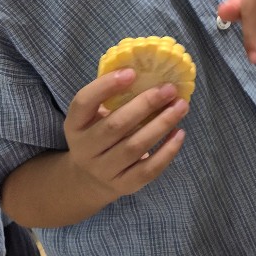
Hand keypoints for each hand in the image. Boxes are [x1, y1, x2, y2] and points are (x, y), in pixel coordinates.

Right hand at [62, 69, 187, 206]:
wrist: (89, 179)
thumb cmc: (99, 134)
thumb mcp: (94, 116)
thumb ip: (112, 96)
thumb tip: (148, 70)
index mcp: (75, 125)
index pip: (83, 103)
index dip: (106, 86)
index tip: (132, 72)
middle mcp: (85, 149)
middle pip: (115, 126)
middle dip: (145, 104)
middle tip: (169, 89)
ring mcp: (103, 170)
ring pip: (135, 147)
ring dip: (161, 124)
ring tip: (181, 106)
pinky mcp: (124, 185)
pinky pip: (148, 169)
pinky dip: (167, 151)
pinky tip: (180, 133)